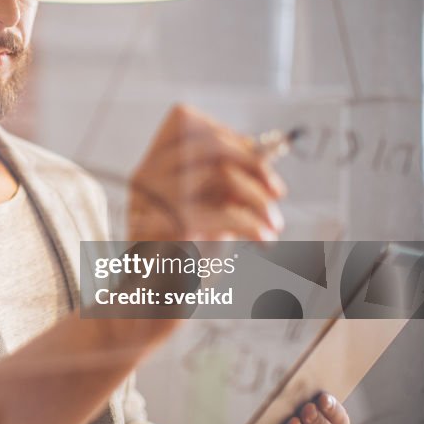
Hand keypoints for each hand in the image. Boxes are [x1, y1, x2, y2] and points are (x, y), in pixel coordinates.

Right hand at [127, 105, 286, 241]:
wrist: (150, 304)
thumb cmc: (181, 257)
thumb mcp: (202, 206)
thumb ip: (222, 178)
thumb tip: (264, 152)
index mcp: (150, 166)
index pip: (184, 119)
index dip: (224, 132)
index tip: (252, 159)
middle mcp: (146, 176)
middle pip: (208, 142)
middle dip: (253, 163)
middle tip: (277, 191)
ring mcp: (155, 199)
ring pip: (221, 174)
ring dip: (260, 200)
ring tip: (275, 224)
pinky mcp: (171, 227)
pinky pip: (226, 213)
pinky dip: (253, 226)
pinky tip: (264, 240)